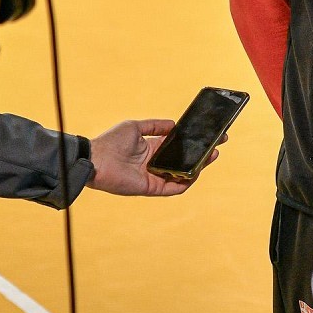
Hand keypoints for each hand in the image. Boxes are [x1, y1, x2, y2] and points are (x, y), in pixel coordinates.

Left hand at [87, 119, 216, 196]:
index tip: (207, 135)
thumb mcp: (135, 127)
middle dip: (200, 154)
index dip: (192, 142)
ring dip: (197, 167)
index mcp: (151, 149)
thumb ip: (155, 126)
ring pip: (181, 174)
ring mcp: (154, 176)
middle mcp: (154, 163)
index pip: (176, 147)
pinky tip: (195, 174)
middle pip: (183, 161)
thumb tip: (173, 124)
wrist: (95, 159)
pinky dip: (185, 183)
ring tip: (211, 156)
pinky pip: (172, 188)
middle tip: (217, 146)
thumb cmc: (111, 142)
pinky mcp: (151, 188)